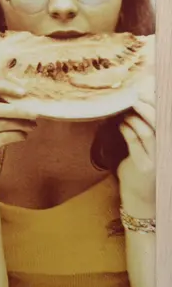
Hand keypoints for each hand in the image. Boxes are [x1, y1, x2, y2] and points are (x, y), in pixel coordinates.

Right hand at [0, 77, 37, 181]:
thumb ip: (3, 108)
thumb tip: (28, 97)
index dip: (4, 86)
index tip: (23, 91)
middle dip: (17, 110)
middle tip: (35, 113)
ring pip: (0, 123)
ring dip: (21, 124)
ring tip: (33, 126)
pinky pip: (2, 137)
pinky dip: (17, 136)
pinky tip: (24, 137)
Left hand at [117, 93, 155, 214]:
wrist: (141, 195)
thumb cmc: (143, 166)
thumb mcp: (150, 147)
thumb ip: (147, 128)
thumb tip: (138, 103)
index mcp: (168, 142)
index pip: (166, 118)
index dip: (157, 103)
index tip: (143, 91)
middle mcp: (166, 149)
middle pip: (160, 122)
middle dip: (146, 107)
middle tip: (133, 97)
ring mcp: (156, 158)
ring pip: (148, 132)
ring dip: (135, 118)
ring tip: (125, 111)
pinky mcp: (143, 166)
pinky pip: (134, 143)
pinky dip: (127, 130)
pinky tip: (121, 124)